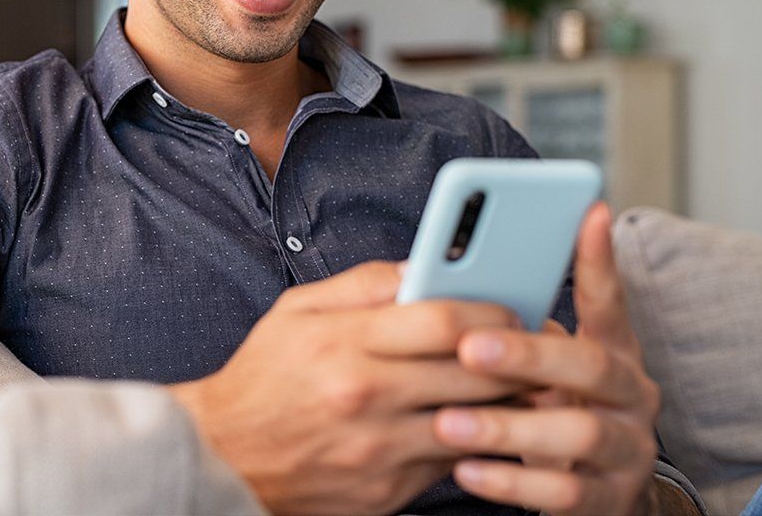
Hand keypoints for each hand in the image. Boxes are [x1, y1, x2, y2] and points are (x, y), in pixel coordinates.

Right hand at [171, 261, 522, 515]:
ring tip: (527, 381)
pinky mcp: (386, 493)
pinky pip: (453, 464)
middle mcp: (367, 398)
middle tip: (538, 342)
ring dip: (511, 402)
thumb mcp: (297, 310)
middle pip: (473, 373)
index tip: (510, 306)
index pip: (442, 320)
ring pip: (475, 424)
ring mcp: (379, 452)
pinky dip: (477, 441)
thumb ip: (363, 284)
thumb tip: (422, 267)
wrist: (223, 458)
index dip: (490, 310)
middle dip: (517, 355)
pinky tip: (485, 420)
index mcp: (345, 344)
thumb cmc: (262, 375)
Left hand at [433, 203, 661, 515]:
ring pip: (577, 433)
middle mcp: (630, 393)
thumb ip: (515, 328)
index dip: (599, 258)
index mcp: (613, 349)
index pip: (609, 299)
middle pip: (590, 365)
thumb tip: (445, 285)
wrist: (593, 486)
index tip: (589, 212)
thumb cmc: (550, 403)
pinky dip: (510, 480)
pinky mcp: (610, 499)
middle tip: (470, 347)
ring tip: (448, 421)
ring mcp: (627, 449)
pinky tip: (465, 468)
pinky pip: (564, 494)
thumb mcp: (543, 362)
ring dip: (508, 426)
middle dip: (528, 354)